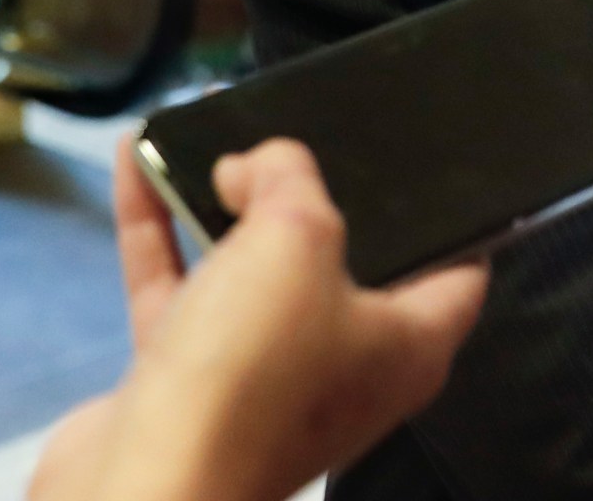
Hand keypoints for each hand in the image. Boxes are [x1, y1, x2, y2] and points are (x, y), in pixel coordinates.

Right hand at [30, 137, 490, 500]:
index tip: (429, 159)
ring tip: (204, 130)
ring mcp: (264, 378)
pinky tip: (134, 161)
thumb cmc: (256, 368)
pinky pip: (181, 287)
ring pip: (250, 272)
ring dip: (221, 202)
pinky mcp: (189, 382)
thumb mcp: (296, 241)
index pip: (458, 272)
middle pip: (341, 261)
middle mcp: (346, 364)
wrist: (146, 486)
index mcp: (409, 345)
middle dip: (312, 193)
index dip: (451, 216)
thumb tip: (255, 167)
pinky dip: (159, 229)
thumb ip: (289, 180)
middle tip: (293, 128)